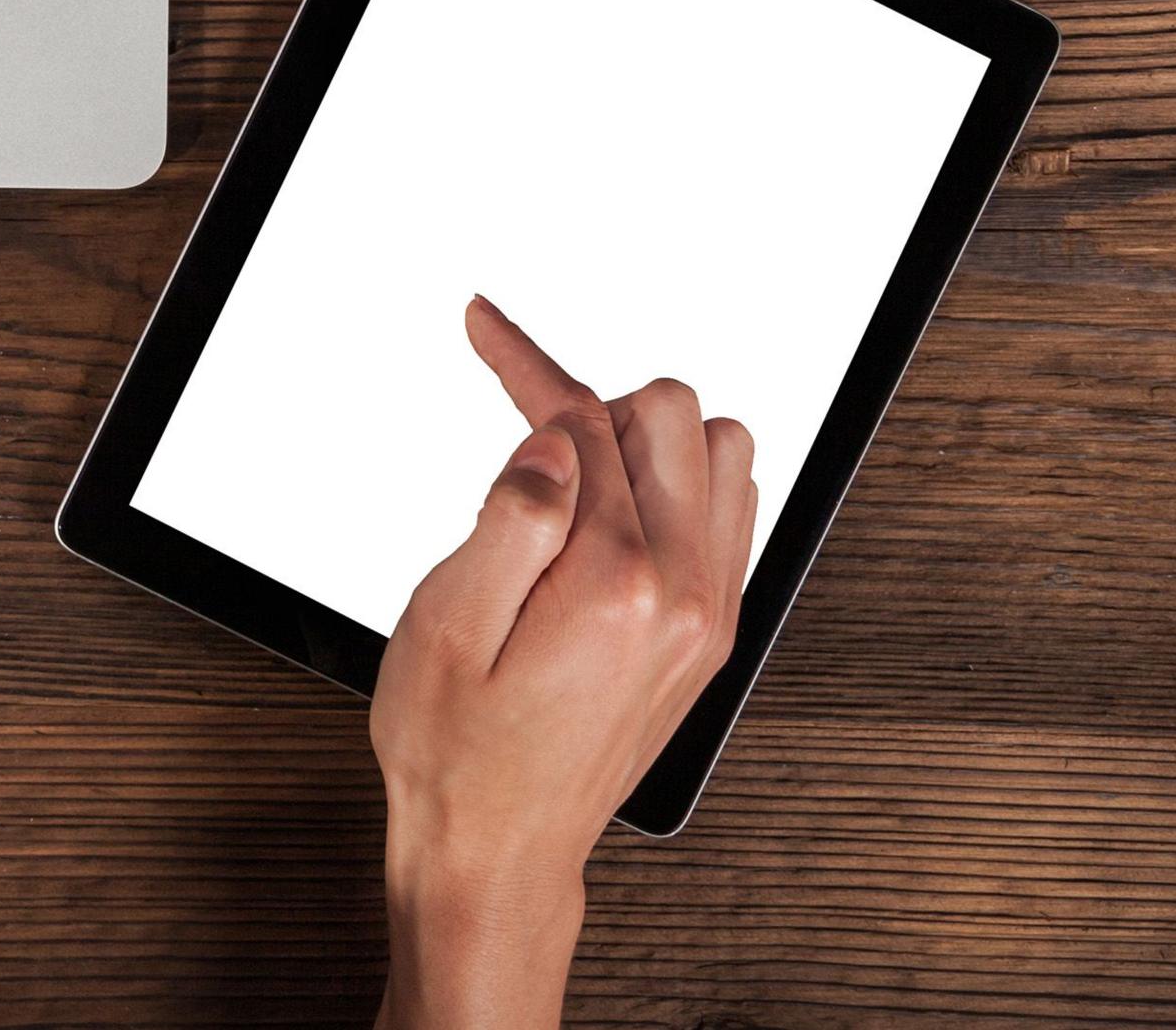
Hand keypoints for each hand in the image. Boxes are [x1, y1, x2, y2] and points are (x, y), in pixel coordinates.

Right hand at [370, 296, 757, 1029]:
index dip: (526, 363)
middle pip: (672, 417)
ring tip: (570, 479)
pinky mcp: (710, 636)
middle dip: (591, 404)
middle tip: (522, 438)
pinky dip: (677, 483)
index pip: (586, 422)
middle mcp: (684, 595)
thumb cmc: (458, 753)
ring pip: (722, 453)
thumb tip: (555, 443)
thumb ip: (509, 518)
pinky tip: (613, 509)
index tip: (485, 325)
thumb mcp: (446, 627)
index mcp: (614, 585)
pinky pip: (730, 512)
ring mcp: (708, 616)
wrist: (500, 851)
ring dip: (645, 440)